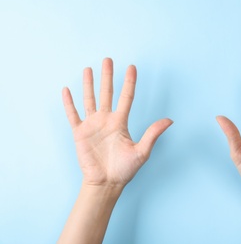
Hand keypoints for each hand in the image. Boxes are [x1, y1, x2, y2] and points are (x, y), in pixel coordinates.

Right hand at [62, 58, 172, 187]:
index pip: (126, 97)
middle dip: (107, 76)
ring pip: (89, 99)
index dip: (129, 82)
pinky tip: (67, 89)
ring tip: (88, 68)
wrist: (106, 183)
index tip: (132, 67)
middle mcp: (106, 120)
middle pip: (107, 93)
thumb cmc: (125, 169)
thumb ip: (153, 133)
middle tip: (108, 59)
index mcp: (121, 122)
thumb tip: (170, 120)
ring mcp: (92, 125)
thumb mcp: (142, 151)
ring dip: (89, 84)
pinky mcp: (79, 133)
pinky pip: (73, 115)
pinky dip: (69, 103)